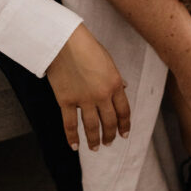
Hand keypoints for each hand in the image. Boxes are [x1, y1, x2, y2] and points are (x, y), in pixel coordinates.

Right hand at [46, 23, 130, 151]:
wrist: (66, 42)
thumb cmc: (87, 47)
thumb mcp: (108, 61)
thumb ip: (116, 78)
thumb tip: (124, 88)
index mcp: (115, 84)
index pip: (123, 111)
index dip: (125, 125)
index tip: (124, 134)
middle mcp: (102, 95)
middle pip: (109, 122)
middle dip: (110, 135)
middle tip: (109, 143)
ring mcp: (84, 100)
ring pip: (92, 126)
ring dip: (94, 140)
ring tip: (96, 148)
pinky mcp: (66, 101)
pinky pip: (70, 124)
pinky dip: (72, 137)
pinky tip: (75, 146)